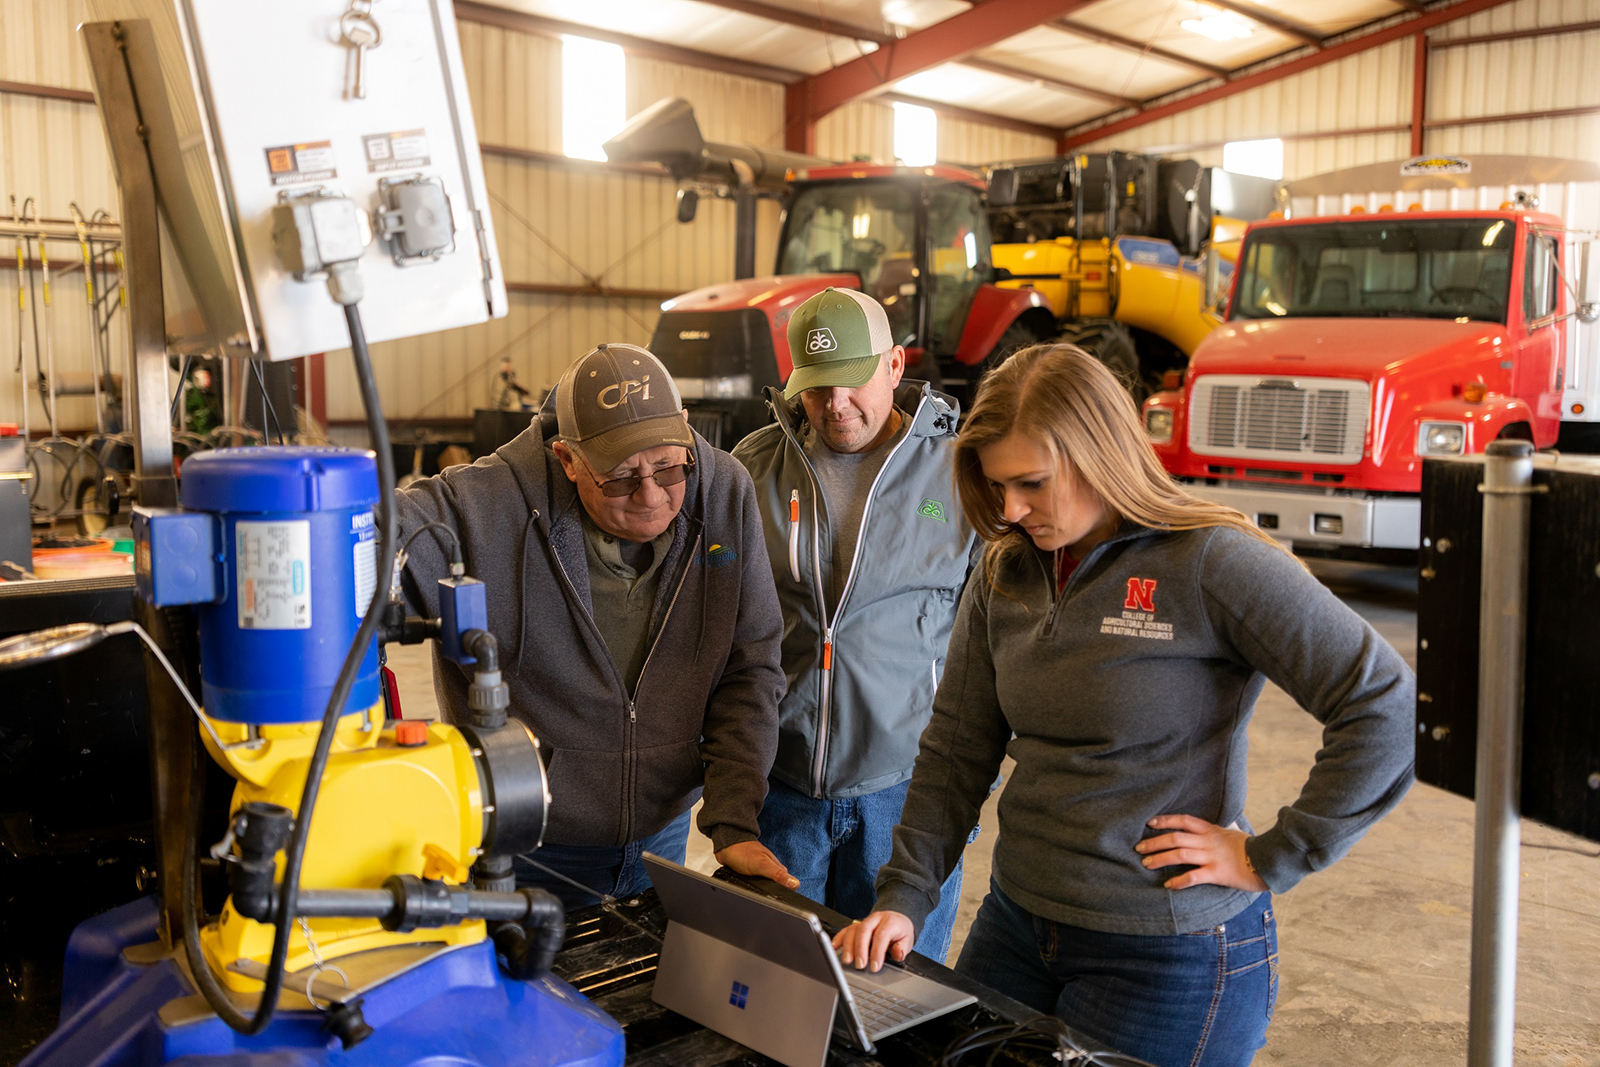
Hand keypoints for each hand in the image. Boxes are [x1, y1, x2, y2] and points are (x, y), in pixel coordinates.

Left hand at [715, 840, 799, 889]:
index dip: (783, 895)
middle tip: (759, 896)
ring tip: (751, 893)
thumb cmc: (743, 852)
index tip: (775, 901)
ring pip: (764, 888)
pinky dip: (751, 888)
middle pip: (775, 889)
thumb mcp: (762, 864)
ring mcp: (762, 873)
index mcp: (778, 868)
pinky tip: (747, 888)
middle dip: (768, 895)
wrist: (726, 846)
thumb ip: (778, 874)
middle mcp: (771, 871)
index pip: (787, 886)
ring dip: (758, 892)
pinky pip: (755, 886)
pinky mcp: (753, 875)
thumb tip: (795, 884)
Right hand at [831, 911, 913, 971]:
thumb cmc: (900, 931)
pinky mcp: (855, 925)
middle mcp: (875, 919)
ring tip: (847, 961)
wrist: (896, 919)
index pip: (882, 935)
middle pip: (864, 930)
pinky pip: (845, 930)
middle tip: (860, 965)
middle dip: (860, 948)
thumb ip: (903, 948)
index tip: (874, 966)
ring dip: (848, 946)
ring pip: (852, 930)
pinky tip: (835, 948)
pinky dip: (838, 938)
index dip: (877, 951)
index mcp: (890, 922)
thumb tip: (898, 953)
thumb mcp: (908, 940)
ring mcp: (864, 921)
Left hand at [1136, 814, 1268, 891]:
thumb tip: (1202, 831)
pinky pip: (1194, 876)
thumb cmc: (1249, 849)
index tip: (1149, 823)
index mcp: (1211, 830)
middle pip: (1175, 838)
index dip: (1165, 820)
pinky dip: (1179, 881)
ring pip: (1180, 855)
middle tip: (1139, 848)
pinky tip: (1168, 885)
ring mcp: (1212, 857)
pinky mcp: (1217, 873)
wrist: (1269, 861)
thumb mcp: (1230, 834)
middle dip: (1155, 842)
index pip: (1183, 820)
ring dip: (1160, 859)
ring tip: (1146, 864)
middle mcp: (1209, 841)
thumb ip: (1215, 833)